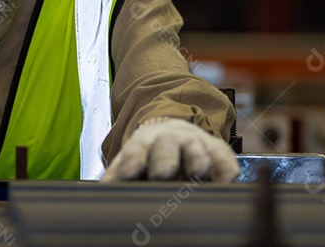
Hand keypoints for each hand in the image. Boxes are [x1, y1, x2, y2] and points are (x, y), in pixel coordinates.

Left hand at [101, 118, 238, 181]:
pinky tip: (227, 181)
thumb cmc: (149, 156)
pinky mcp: (219, 152)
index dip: (133, 162)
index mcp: (143, 144)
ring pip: (196, 150)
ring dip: (196, 160)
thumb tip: (97, 191)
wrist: (178, 131)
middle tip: (161, 174)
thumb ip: (114, 176)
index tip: (128, 175)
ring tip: (197, 173)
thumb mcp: (130, 161)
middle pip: (166, 146)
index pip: (136, 151)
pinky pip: (225, 160)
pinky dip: (226, 170)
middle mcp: (170, 140)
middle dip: (164, 159)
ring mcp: (196, 144)